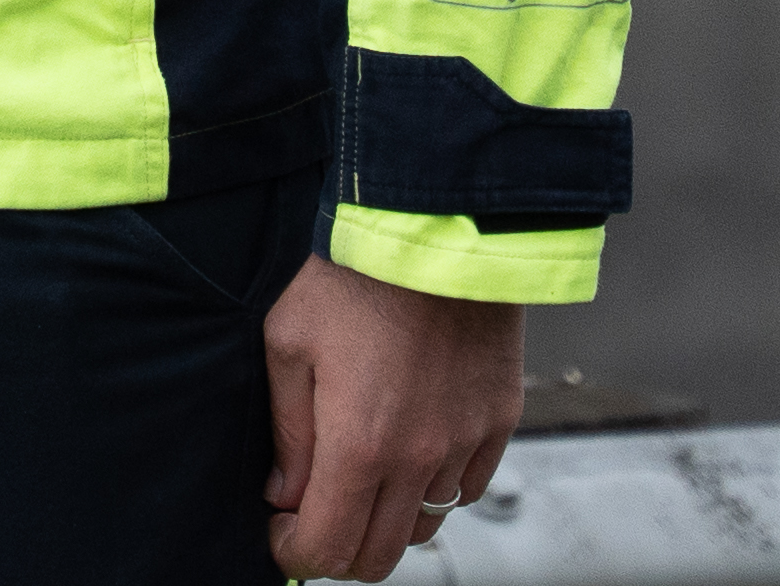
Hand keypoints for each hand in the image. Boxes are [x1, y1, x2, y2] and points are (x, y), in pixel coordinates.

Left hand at [263, 252, 519, 580]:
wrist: (439, 227)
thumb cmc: (354, 275)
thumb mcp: (289, 342)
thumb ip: (288, 431)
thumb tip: (285, 493)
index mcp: (359, 447)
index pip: (327, 549)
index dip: (294, 554)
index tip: (280, 530)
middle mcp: (419, 459)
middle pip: (380, 556)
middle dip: (339, 550)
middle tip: (315, 513)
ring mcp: (465, 443)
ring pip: (426, 525)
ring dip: (389, 517)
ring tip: (364, 473)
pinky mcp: (499, 421)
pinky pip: (468, 487)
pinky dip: (436, 486)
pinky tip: (412, 448)